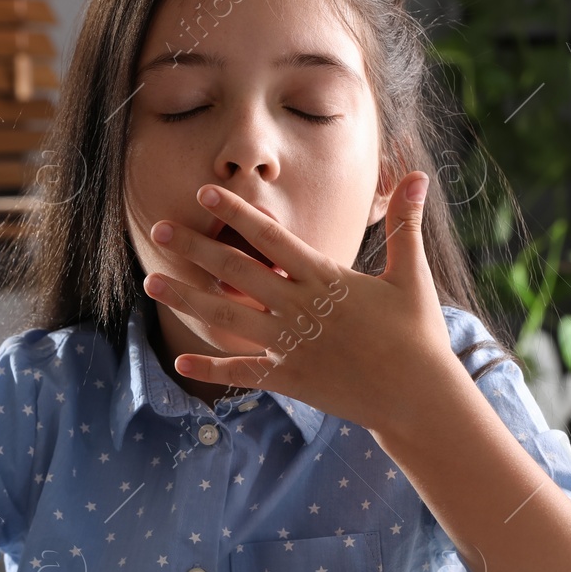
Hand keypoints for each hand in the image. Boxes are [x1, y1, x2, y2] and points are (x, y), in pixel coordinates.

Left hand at [142, 171, 459, 432]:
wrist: (417, 396)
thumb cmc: (417, 334)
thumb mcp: (411, 275)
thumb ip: (405, 224)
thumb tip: (419, 175)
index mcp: (326, 279)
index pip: (272, 238)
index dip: (237, 213)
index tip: (205, 191)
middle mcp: (301, 309)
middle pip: (238, 272)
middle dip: (196, 249)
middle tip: (158, 230)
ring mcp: (292, 346)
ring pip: (229, 319)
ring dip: (187, 300)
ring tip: (151, 283)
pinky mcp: (291, 379)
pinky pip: (245, 372)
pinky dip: (212, 368)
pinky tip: (180, 359)